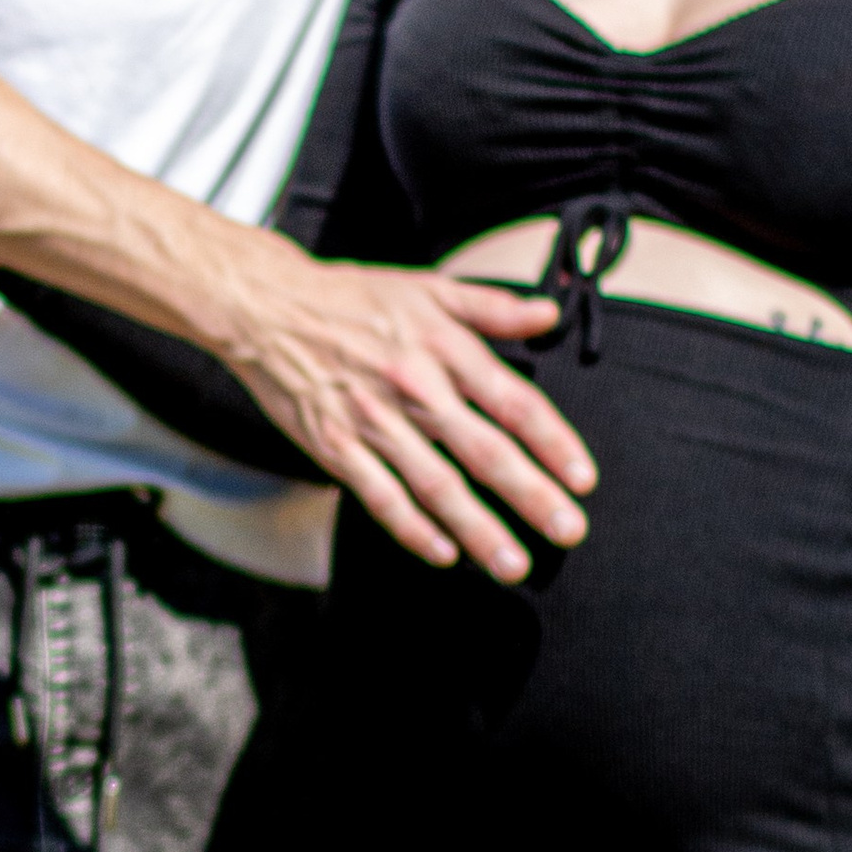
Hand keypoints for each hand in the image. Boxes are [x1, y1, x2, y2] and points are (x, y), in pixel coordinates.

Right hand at [217, 239, 590, 584]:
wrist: (267, 308)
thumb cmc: (351, 299)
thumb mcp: (428, 287)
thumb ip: (492, 306)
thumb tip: (548, 316)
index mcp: (444, 349)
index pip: (514, 402)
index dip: (553, 443)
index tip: (583, 479)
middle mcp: (414, 388)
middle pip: (484, 451)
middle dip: (531, 495)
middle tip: (568, 531)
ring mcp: (372, 423)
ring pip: (436, 484)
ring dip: (478, 529)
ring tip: (512, 563)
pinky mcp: (334, 447)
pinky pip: (379, 496)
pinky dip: (411, 528)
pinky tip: (442, 553)